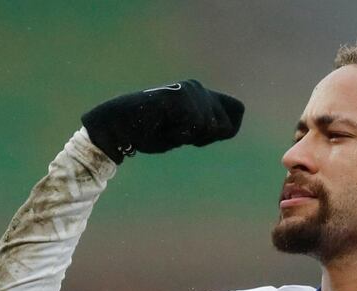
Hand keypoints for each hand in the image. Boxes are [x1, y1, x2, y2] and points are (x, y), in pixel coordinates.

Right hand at [81, 80, 244, 162]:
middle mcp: (197, 87)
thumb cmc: (148, 133)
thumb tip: (226, 127)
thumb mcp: (183, 133)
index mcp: (200, 94)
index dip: (224, 132)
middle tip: (176, 132)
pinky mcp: (180, 96)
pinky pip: (195, 127)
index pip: (238, 110)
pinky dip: (179, 134)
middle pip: (225, 125)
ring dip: (188, 136)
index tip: (197, 137)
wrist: (119, 127)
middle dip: (204, 138)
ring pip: (209, 127)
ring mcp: (189, 90)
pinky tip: (162, 125)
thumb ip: (204, 128)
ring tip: (166, 127)